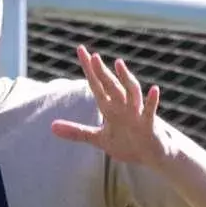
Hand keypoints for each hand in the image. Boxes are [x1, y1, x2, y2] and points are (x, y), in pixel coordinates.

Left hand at [51, 45, 171, 166]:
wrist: (151, 156)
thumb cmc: (127, 144)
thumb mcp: (98, 139)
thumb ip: (77, 132)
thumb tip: (51, 126)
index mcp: (110, 108)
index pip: (97, 85)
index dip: (89, 69)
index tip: (80, 50)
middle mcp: (123, 106)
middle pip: (111, 86)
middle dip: (101, 72)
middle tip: (92, 56)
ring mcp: (137, 114)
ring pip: (131, 93)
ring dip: (126, 79)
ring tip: (119, 64)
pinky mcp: (148, 125)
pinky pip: (150, 112)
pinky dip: (151, 101)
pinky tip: (154, 89)